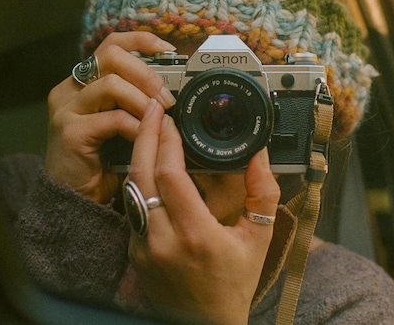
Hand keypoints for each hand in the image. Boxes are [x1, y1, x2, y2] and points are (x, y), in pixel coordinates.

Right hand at [45, 32, 176, 202]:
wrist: (75, 201)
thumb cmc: (103, 162)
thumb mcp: (122, 124)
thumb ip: (137, 102)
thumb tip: (173, 89)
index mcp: (83, 83)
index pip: (111, 44)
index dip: (141, 41)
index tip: (168, 51)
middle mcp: (69, 90)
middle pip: (110, 56)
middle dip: (146, 73)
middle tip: (167, 97)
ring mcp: (66, 109)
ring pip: (111, 84)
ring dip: (143, 100)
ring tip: (160, 117)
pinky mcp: (70, 132)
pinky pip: (112, 118)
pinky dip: (136, 126)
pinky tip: (144, 138)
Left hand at [126, 100, 279, 324]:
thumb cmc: (234, 284)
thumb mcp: (259, 238)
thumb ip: (262, 193)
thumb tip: (259, 154)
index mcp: (196, 235)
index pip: (171, 176)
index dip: (166, 141)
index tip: (171, 118)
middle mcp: (164, 241)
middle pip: (142, 175)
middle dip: (145, 135)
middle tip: (152, 109)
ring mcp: (144, 248)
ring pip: (131, 190)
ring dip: (138, 155)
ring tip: (148, 128)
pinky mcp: (134, 253)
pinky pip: (131, 208)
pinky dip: (138, 181)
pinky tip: (146, 163)